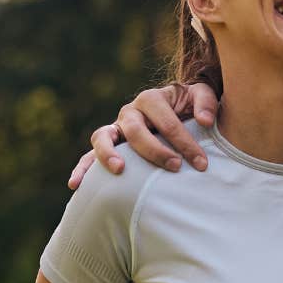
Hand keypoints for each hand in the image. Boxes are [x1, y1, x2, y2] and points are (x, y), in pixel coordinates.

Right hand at [67, 82, 218, 188]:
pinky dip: (81, 168)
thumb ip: (206, 103)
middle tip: (174, 167)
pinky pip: (88, 155)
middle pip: (136, 130)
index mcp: (152, 99)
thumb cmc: (190, 107)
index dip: (184, 142)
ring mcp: (116, 129)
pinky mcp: (108, 146)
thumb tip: (206, 121)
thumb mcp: (201, 97)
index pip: (166, 121)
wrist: (177, 112)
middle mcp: (130, 112)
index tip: (201, 163)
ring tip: (119, 170)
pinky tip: (76, 185)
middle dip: (155, 150)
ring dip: (108, 153)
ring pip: (103, 137)